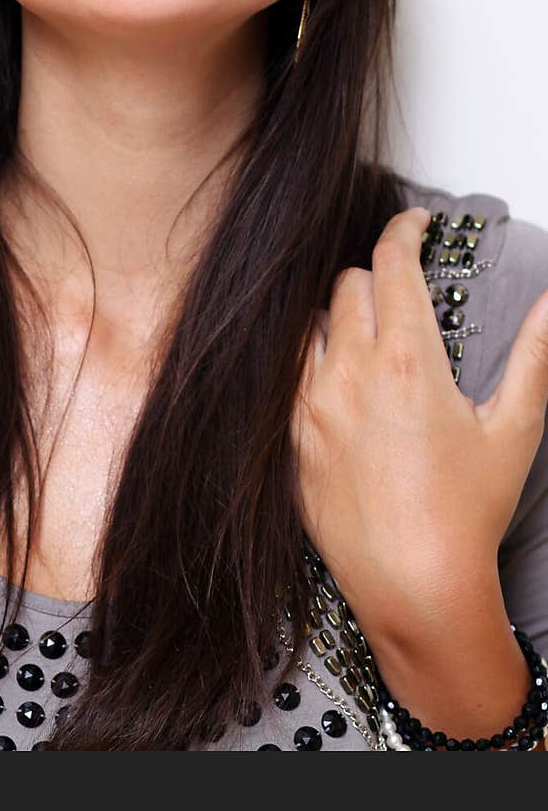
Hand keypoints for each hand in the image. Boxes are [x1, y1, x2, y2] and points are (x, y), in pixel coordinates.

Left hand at [291, 206, 547, 630]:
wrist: (415, 587)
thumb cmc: (467, 513)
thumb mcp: (513, 429)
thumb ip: (534, 356)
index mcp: (407, 358)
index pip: (392, 262)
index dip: (404, 229)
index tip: (416, 222)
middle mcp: (350, 370)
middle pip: (350, 284)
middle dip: (380, 275)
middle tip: (405, 291)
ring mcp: (313, 403)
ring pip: (311, 322)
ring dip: (339, 314)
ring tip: (368, 332)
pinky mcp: (293, 437)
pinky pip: (288, 372)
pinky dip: (311, 358)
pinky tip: (336, 376)